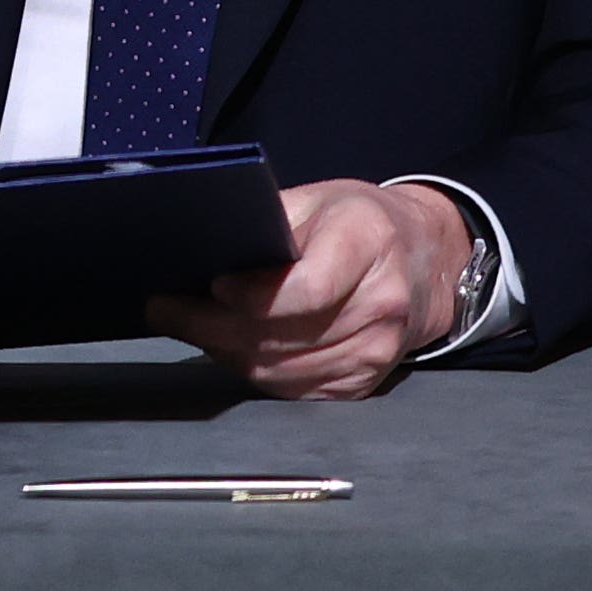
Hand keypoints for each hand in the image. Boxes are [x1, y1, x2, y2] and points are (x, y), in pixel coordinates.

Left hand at [150, 175, 465, 401]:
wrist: (427, 261)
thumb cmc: (358, 222)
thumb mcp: (316, 199)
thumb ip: (267, 223)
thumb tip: (202, 248)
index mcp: (367, 242)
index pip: (308, 288)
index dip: (253, 295)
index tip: (212, 285)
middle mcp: (381, 303)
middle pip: (284, 336)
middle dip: (212, 327)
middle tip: (164, 310)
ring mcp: (379, 350)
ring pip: (283, 371)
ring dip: (226, 353)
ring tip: (189, 326)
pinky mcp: (368, 382)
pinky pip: (298, 391)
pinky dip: (256, 373)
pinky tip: (228, 349)